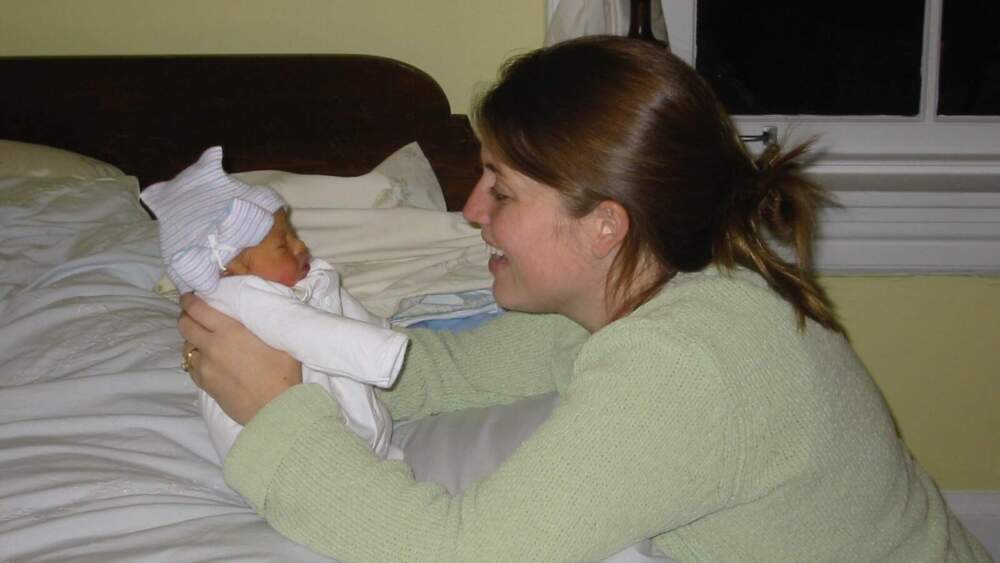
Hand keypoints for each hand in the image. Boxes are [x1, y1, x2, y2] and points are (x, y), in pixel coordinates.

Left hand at [178, 293, 301, 424]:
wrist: (276, 410)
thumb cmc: (283, 374)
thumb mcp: (278, 340)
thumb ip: (260, 325)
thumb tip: (257, 312)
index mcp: (230, 331)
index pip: (198, 309)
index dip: (190, 300)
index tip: (190, 296)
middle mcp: (211, 347)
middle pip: (185, 325)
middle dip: (186, 316)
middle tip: (194, 314)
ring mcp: (205, 368)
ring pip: (186, 347)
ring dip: (191, 340)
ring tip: (202, 339)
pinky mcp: (205, 385)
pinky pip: (191, 367)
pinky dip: (196, 360)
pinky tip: (207, 361)